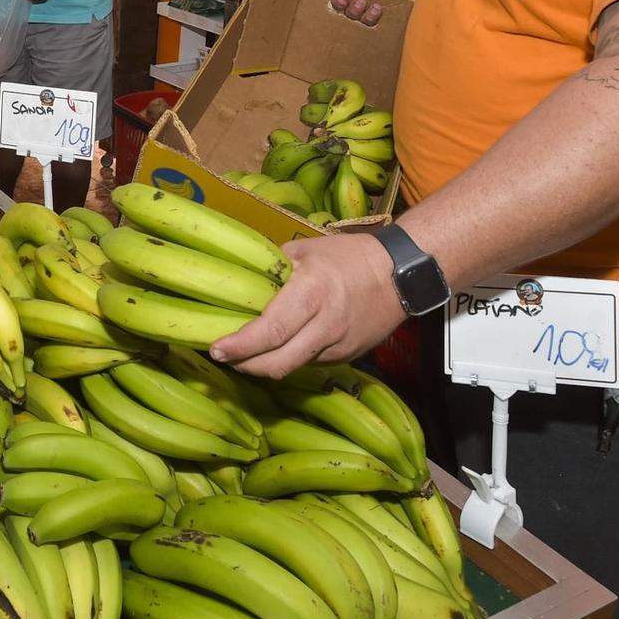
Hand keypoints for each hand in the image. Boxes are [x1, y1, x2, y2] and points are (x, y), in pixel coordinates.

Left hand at [209, 232, 406, 377]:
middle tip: (224, 357)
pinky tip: (278, 350)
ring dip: (264, 366)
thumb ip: (274, 267)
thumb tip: (243, 277)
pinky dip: (289, 359)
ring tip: (244, 356)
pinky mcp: (347, 356)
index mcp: (311, 293)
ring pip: (293, 368)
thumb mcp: (307, 251)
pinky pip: (310, 363)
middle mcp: (325, 325)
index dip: (241, 345)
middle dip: (245, 365)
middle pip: (278, 362)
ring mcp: (338, 346)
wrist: (401, 274)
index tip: (217, 349)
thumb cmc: (349, 256)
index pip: (272, 330)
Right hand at [331, 0, 425, 25]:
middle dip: (352, 8)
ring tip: (376, 6)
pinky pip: (373, 27)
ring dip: (364, 14)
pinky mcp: (387, 22)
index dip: (338, 1)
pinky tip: (381, 11)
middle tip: (361, 1)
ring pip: (360, 20)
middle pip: (348, 11)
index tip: (341, 0)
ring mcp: (377, 12)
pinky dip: (373, 20)